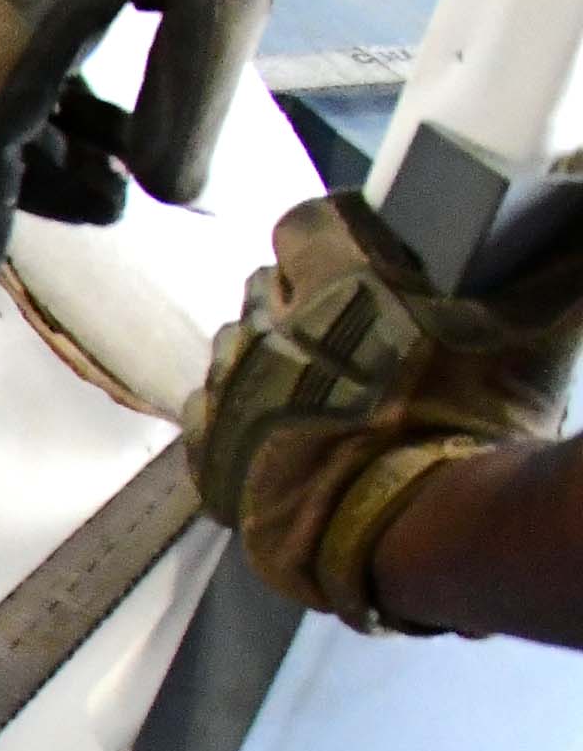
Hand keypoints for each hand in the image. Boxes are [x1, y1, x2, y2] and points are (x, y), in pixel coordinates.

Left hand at [184, 189, 582, 629]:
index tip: (356, 248)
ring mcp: (233, 395)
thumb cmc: (484, 422)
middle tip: (348, 324)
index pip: (305, 223)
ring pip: (233, 346)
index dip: (331, 231)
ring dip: (267, 353)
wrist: (429, 527)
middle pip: (266, 287)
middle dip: (300, 295)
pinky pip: (203, 413)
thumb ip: (560, 251)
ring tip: (318, 380)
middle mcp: (272, 329)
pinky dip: (234, 412)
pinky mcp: (211, 456)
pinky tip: (274, 423)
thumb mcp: (541, 321)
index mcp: (341, 282)